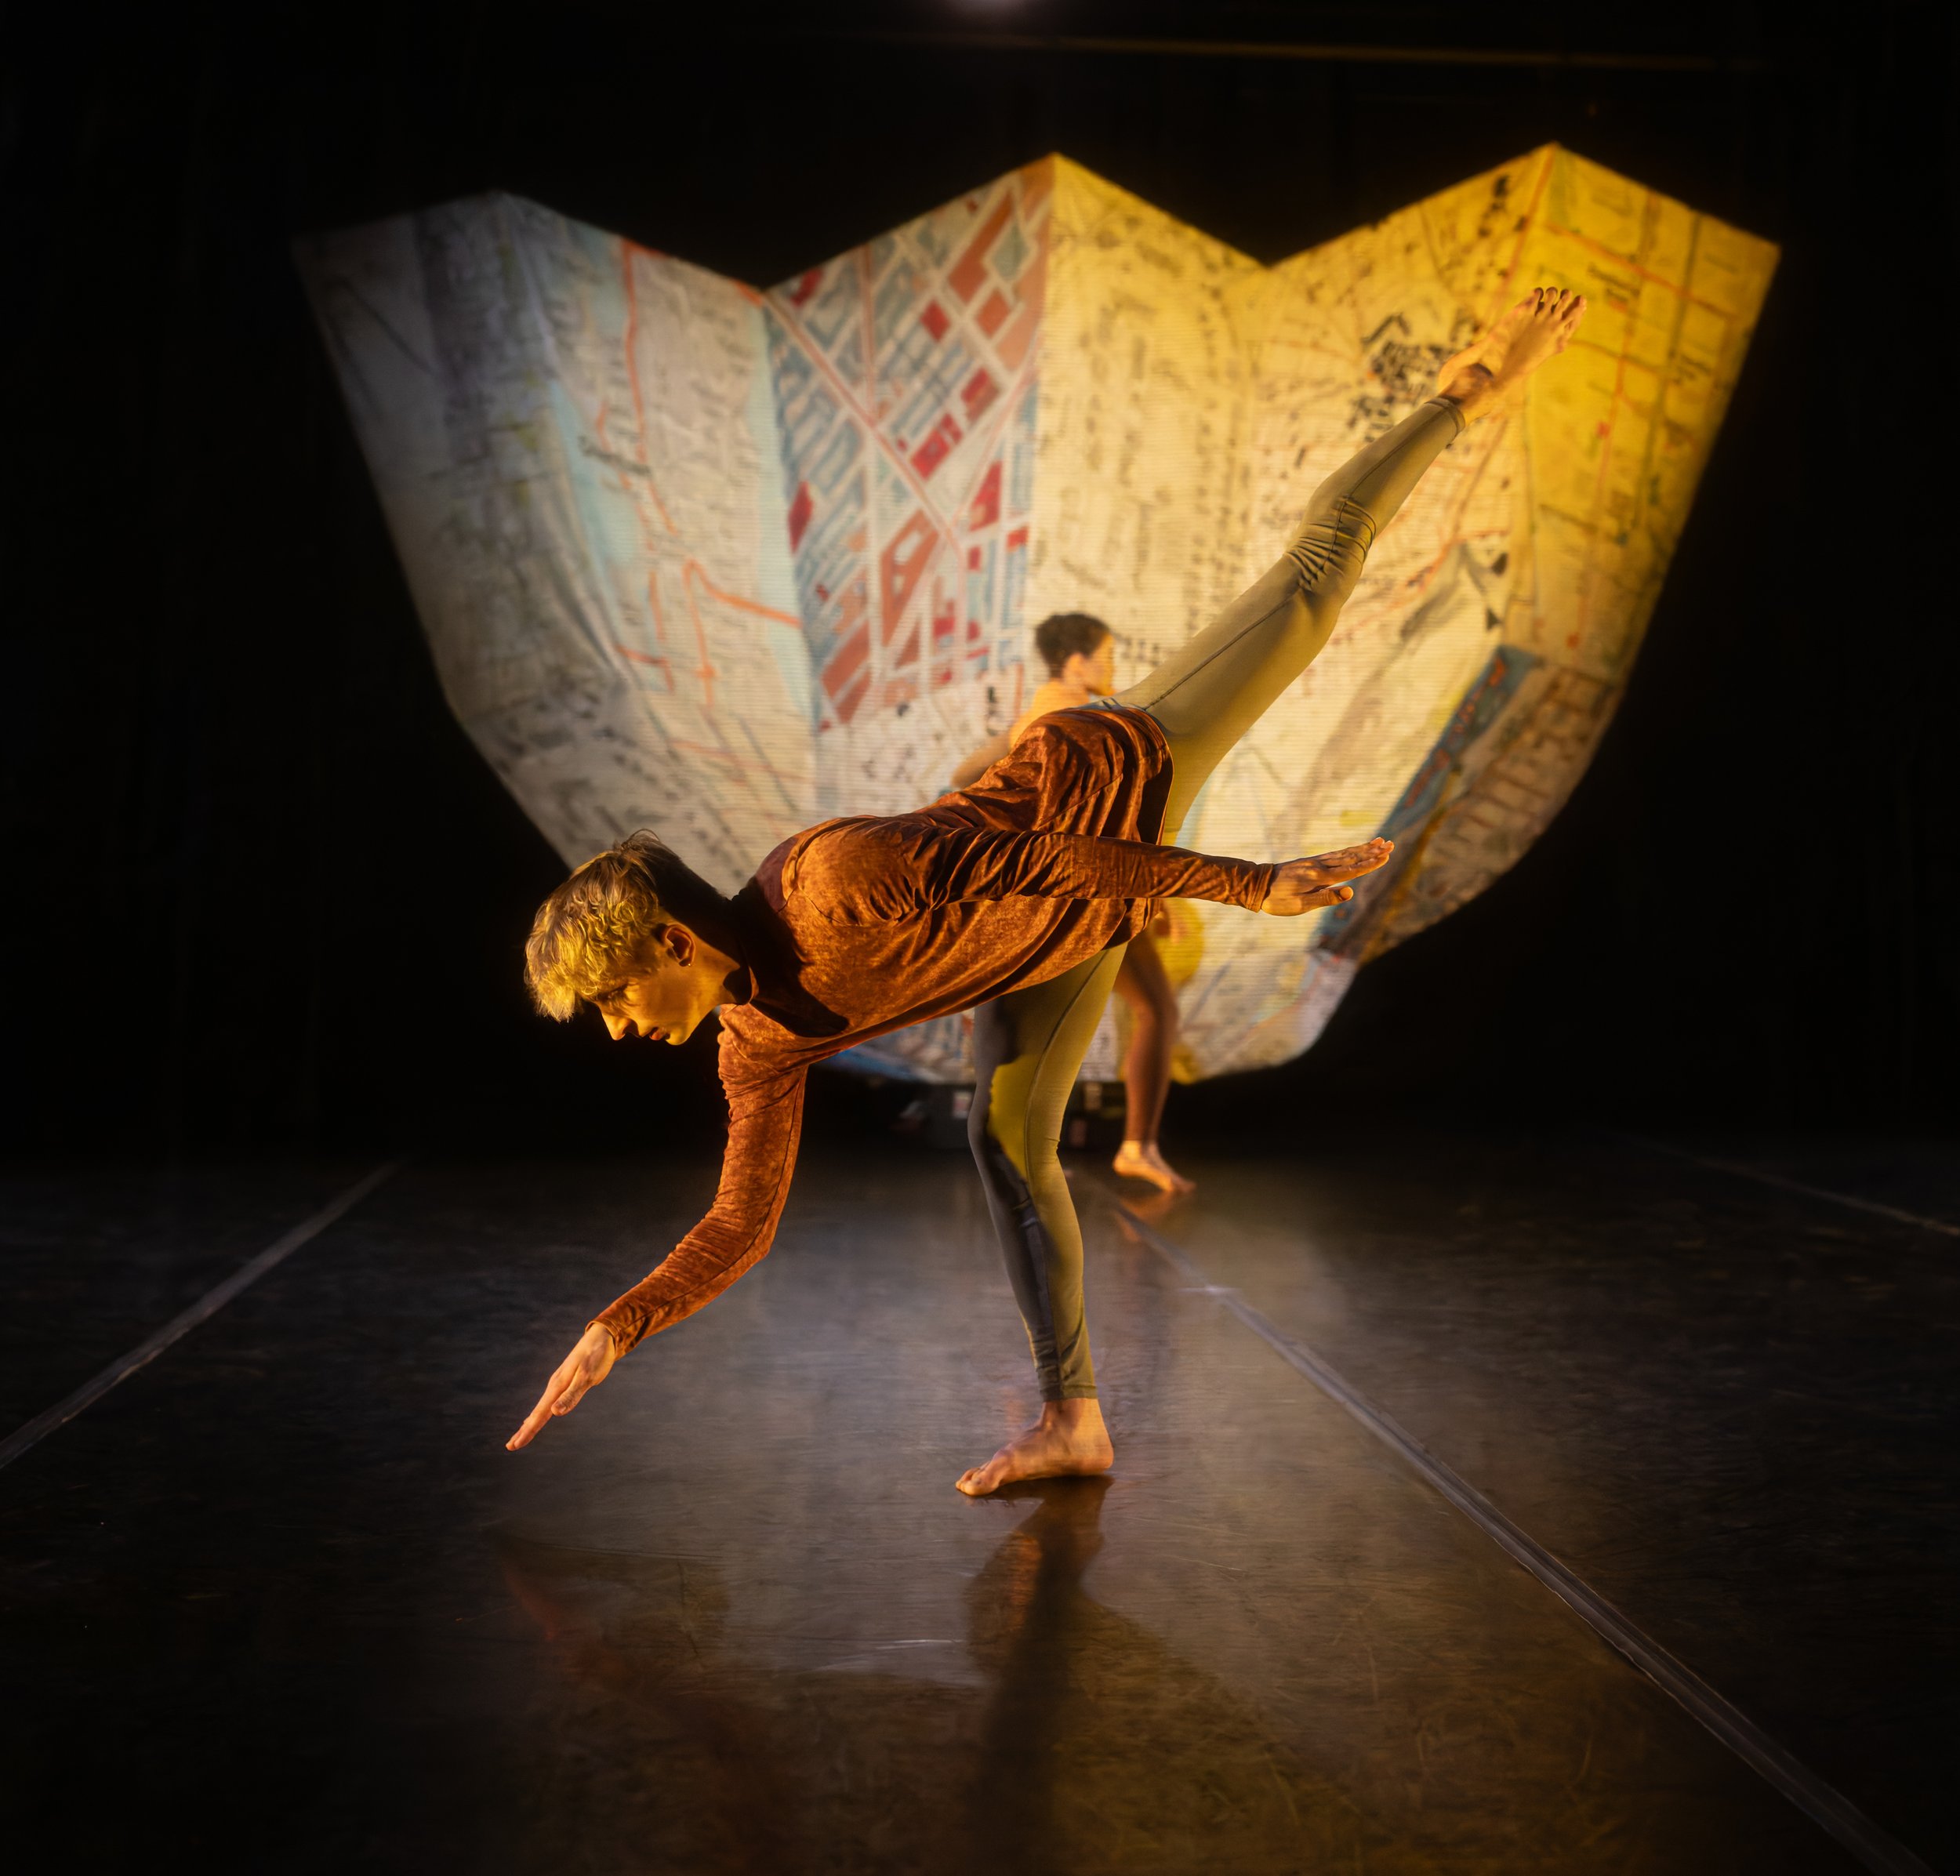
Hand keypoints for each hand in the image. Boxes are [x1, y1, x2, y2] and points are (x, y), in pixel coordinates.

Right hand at [507, 1323, 616, 1449]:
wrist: (602, 1336)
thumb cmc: (596, 1356)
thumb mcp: (587, 1376)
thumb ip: (571, 1395)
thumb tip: (554, 1413)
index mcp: (557, 1387)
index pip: (540, 1414)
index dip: (528, 1431)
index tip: (514, 1446)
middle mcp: (554, 1386)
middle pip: (536, 1413)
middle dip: (524, 1430)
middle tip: (510, 1446)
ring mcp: (558, 1384)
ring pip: (540, 1408)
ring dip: (530, 1423)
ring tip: (520, 1435)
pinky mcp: (565, 1382)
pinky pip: (547, 1402)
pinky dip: (539, 1412)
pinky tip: (537, 1415)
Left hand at [1261, 837, 1393, 915]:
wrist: (1256, 885)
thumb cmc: (1278, 900)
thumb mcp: (1301, 905)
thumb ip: (1326, 898)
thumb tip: (1350, 891)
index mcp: (1320, 878)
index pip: (1351, 870)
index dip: (1370, 864)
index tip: (1386, 856)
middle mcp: (1320, 866)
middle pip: (1351, 857)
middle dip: (1372, 852)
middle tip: (1391, 844)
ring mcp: (1315, 862)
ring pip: (1344, 854)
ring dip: (1363, 848)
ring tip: (1379, 842)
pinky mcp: (1310, 862)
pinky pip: (1334, 854)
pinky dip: (1348, 850)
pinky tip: (1354, 849)